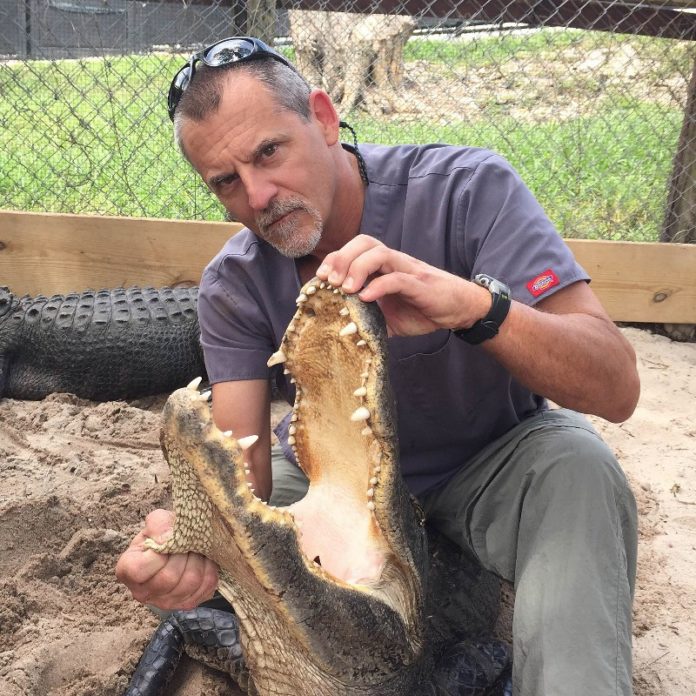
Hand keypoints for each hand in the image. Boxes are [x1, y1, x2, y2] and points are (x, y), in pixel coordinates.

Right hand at [115, 509, 217, 610]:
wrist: (180, 544)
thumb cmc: (164, 533)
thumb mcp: (158, 520)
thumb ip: (158, 523)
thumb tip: (166, 538)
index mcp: (127, 570)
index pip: (140, 569)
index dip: (158, 553)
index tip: (167, 541)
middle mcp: (142, 592)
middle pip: (168, 578)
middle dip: (183, 555)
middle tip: (186, 544)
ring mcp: (165, 602)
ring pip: (189, 584)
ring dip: (198, 562)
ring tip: (195, 551)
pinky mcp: (187, 603)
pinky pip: (205, 588)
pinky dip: (209, 570)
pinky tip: (203, 561)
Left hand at [316, 235, 489, 335]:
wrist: (458, 309)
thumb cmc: (422, 309)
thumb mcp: (389, 317)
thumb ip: (369, 320)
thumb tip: (344, 333)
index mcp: (384, 266)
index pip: (355, 249)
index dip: (335, 258)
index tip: (319, 279)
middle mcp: (394, 262)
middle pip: (364, 242)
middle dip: (341, 258)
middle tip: (328, 282)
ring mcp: (407, 270)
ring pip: (379, 253)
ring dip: (357, 268)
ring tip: (346, 289)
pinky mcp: (420, 284)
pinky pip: (397, 278)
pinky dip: (379, 286)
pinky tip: (366, 298)